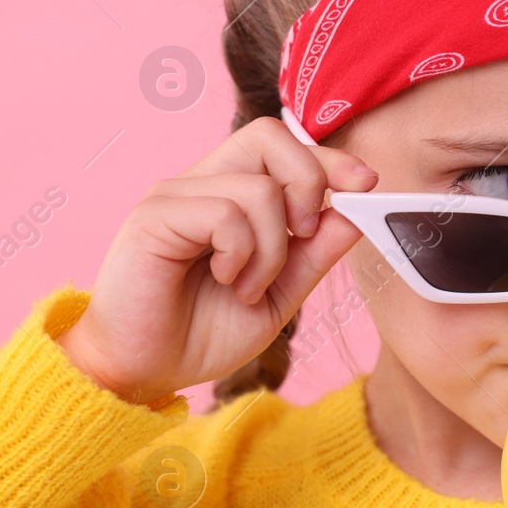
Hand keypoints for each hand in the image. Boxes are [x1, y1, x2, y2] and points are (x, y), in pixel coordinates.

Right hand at [55, 116, 379, 404]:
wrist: (142, 372)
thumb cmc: (201, 333)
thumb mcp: (280, 295)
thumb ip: (315, 254)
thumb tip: (354, 213)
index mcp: (230, 195)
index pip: (284, 146)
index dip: (329, 159)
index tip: (366, 184)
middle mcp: (202, 184)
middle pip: (270, 136)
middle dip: (309, 181)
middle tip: (305, 236)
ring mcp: (174, 195)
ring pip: (259, 188)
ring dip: (273, 249)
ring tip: (249, 286)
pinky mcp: (153, 216)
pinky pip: (226, 215)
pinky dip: (242, 254)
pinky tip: (226, 281)